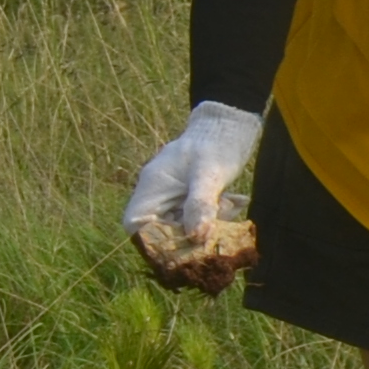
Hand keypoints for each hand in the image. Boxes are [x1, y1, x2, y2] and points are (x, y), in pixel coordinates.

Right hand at [125, 102, 261, 236]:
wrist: (228, 127)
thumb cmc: (215, 145)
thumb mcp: (210, 174)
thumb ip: (200, 203)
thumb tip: (195, 237)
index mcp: (151, 187)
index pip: (136, 224)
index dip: (155, 240)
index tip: (186, 240)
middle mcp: (155, 195)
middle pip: (160, 230)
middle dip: (190, 233)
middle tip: (217, 223)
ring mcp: (171, 198)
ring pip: (181, 227)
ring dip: (206, 225)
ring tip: (228, 206)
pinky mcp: (186, 200)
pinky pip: (194, 218)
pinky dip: (212, 217)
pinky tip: (232, 202)